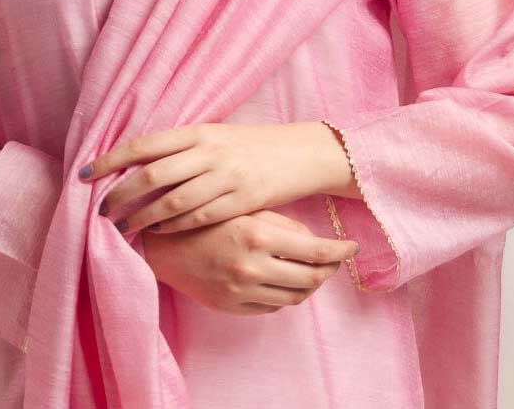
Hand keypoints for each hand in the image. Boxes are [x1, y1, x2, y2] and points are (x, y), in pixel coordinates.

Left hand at [82, 122, 337, 233]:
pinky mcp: (241, 201)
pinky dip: (172, 227)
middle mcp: (208, 151)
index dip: (110, 160)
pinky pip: (198, 218)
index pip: (144, 145)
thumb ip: (182, 147)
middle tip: (101, 212)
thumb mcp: (217, 136)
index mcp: (198, 131)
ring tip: (122, 228)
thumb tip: (137, 162)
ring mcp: (225, 177)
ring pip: (171, 202)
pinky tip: (157, 232)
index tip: (84, 175)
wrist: (300, 153)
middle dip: (120, 196)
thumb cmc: (252, 145)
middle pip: (151, 175)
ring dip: (141, 218)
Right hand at [141, 209, 360, 315]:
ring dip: (309, 283)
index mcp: (259, 235)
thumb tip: (314, 242)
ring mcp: (242, 291)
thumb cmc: (205, 214)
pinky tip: (283, 279)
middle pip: (311, 279)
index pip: (316, 251)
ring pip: (294, 296)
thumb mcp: (245, 207)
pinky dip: (284, 294)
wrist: (161, 242)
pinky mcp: (231, 307)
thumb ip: (281, 224)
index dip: (340, 251)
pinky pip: (272, 306)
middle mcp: (253, 267)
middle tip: (336, 259)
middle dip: (329, 269)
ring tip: (312, 269)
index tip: (352, 247)